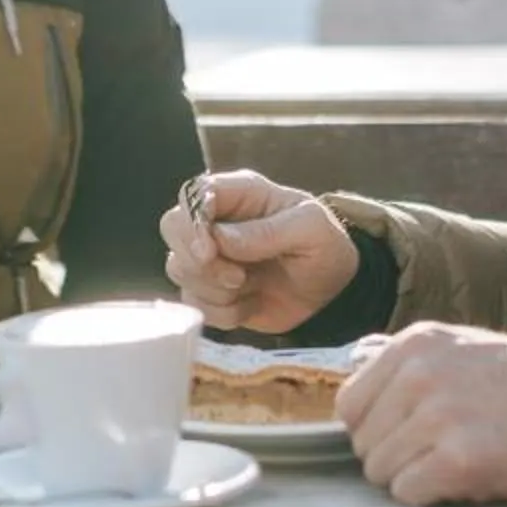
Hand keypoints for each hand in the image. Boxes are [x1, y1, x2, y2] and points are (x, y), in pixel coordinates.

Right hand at [158, 169, 359, 332]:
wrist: (334, 293)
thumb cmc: (325, 247)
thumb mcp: (311, 229)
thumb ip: (268, 231)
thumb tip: (221, 238)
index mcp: (240, 194)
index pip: (193, 195)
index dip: (192, 223)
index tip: (210, 252)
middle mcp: (217, 221)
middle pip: (172, 228)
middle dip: (199, 262)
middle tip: (238, 278)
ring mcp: (210, 257)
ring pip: (178, 269)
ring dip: (214, 290)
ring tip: (251, 288)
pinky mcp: (210, 290)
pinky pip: (194, 303)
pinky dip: (222, 312)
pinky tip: (250, 304)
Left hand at [338, 322, 506, 506]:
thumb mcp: (454, 350)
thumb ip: (403, 371)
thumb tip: (354, 414)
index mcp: (413, 345)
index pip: (349, 404)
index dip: (372, 428)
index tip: (401, 435)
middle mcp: (419, 375)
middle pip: (363, 442)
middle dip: (393, 456)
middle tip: (433, 453)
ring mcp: (438, 417)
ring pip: (381, 471)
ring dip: (411, 477)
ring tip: (450, 463)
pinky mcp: (458, 459)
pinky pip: (407, 492)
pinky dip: (428, 495)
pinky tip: (459, 479)